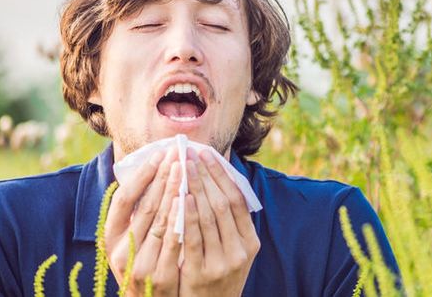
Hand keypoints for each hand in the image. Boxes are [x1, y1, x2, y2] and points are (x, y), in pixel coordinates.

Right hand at [105, 148, 183, 295]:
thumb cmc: (144, 262)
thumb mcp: (132, 239)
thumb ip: (138, 213)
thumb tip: (153, 170)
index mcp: (110, 236)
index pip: (124, 198)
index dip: (142, 174)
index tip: (158, 153)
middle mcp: (121, 250)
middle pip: (145, 204)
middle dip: (164, 175)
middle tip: (178, 151)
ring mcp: (139, 264)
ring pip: (160, 219)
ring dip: (174, 190)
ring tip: (185, 167)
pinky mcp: (159, 276)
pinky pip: (172, 241)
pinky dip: (179, 218)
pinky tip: (187, 199)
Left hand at [178, 150, 259, 296]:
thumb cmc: (217, 277)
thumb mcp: (233, 253)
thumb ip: (229, 225)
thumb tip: (217, 182)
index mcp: (250, 242)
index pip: (238, 200)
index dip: (222, 175)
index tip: (207, 155)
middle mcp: (240, 251)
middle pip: (223, 204)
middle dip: (205, 176)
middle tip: (190, 154)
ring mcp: (222, 263)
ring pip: (208, 217)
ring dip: (195, 188)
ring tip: (183, 167)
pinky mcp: (201, 274)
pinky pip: (193, 238)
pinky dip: (187, 215)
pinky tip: (180, 197)